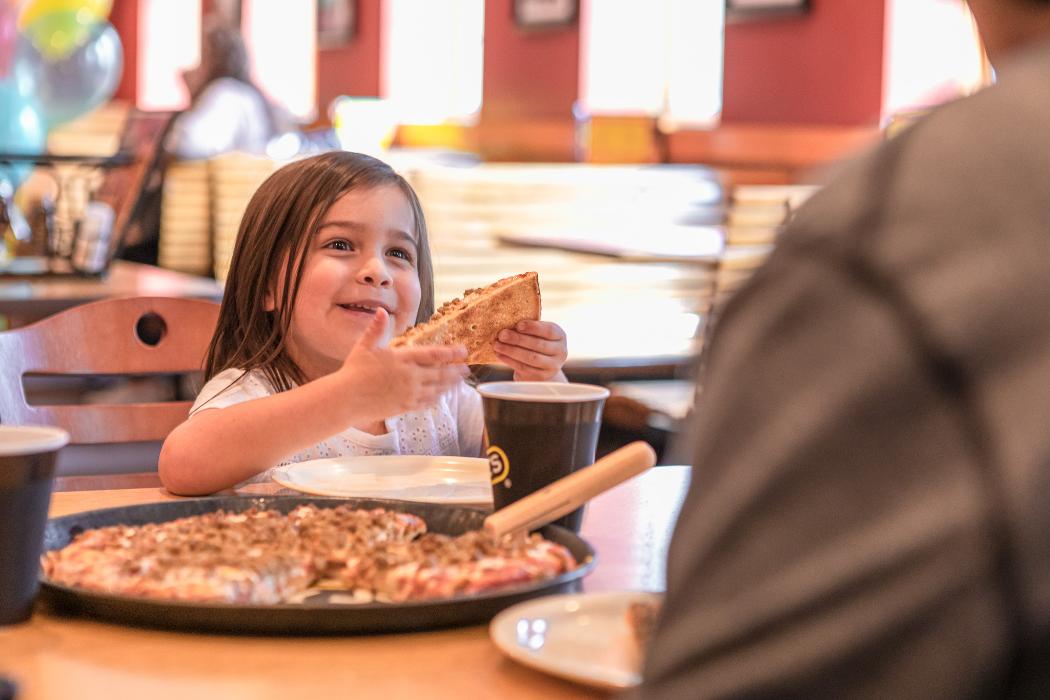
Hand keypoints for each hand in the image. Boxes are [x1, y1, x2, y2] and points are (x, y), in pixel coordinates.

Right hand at [338, 309, 468, 417]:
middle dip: (455, 371)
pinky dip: (436, 398)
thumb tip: (380, 310)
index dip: (451, 353)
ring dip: (449, 385)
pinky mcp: (405, 407)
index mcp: (403, 359)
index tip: (463, 351)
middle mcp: (410, 377)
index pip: (433, 355)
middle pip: (440, 374)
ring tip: (459, 382)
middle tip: (467, 369)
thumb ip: (376, 329)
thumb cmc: (354, 371)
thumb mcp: (365, 346)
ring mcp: (409, 393)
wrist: (347, 398)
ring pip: (436, 389)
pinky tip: (440, 396)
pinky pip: (426, 403)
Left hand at [493, 320, 567, 381]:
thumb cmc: (536, 343)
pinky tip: (500, 354)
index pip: (549, 330)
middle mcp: (561, 352)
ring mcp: (553, 366)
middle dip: (518, 339)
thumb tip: (507, 324)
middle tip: (502, 334)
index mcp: (560, 336)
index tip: (518, 325)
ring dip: (511, 351)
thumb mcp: (537, 334)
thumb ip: (527, 329)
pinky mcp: (542, 377)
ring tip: (497, 345)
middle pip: (538, 345)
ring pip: (531, 358)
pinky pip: (524, 368)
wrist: (540, 366)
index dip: (533, 327)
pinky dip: (510, 361)